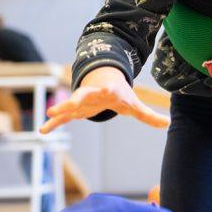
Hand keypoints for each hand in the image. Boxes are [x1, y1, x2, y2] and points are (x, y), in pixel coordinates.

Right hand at [40, 66, 169, 132]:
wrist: (104, 80)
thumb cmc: (120, 93)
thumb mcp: (134, 104)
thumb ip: (148, 115)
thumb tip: (168, 123)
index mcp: (109, 91)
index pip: (109, 90)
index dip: (108, 89)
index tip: (106, 89)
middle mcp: (93, 93)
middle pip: (85, 94)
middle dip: (77, 98)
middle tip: (72, 103)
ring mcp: (82, 100)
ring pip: (70, 104)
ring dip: (61, 109)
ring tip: (49, 114)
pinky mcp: (75, 109)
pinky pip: (63, 117)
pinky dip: (54, 123)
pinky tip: (43, 131)